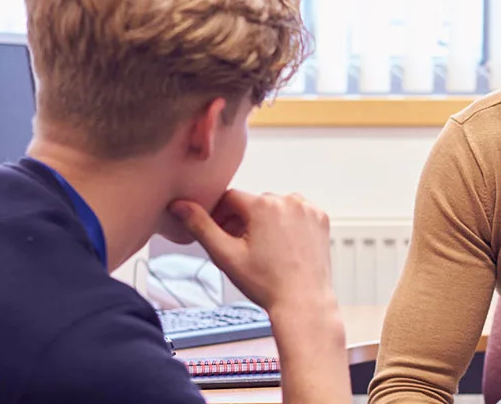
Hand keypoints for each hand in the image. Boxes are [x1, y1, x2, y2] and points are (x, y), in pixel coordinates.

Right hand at [170, 190, 335, 315]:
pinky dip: (287, 224)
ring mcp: (308, 209)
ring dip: (265, 221)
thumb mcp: (226, 255)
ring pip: (275, 207)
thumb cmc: (266, 284)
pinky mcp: (321, 219)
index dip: (220, 216)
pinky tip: (282, 247)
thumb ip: (200, 226)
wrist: (303, 302)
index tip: (220, 234)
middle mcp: (289, 200)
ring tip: (262, 250)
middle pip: (253, 203)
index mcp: (264, 205)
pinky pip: (296, 213)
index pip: (230, 199)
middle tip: (238, 248)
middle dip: (242, 220)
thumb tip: (179, 205)